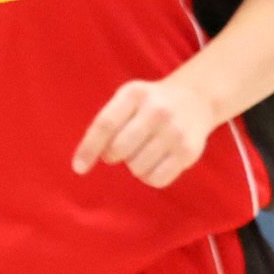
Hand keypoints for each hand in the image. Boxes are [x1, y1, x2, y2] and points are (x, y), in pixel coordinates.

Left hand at [74, 74, 226, 186]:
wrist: (195, 98)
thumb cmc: (150, 103)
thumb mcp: (128, 98)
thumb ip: (107, 122)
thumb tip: (83, 161)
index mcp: (135, 94)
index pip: (105, 124)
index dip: (89, 148)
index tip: (78, 168)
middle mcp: (157, 110)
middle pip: (120, 149)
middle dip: (114, 155)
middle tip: (121, 149)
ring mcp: (175, 131)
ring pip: (137, 168)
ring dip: (134, 166)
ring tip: (143, 151)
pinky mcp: (189, 151)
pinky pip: (157, 179)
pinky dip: (150, 177)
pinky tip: (156, 162)